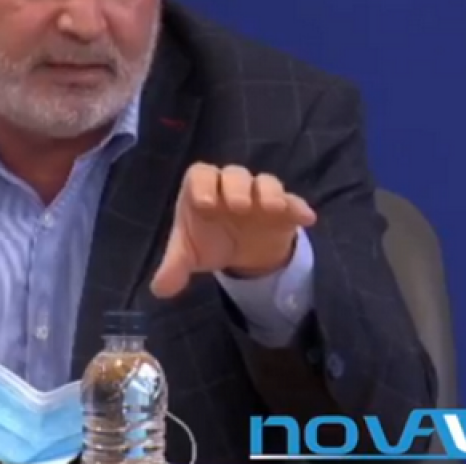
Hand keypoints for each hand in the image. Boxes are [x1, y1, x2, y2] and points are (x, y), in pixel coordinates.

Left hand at [150, 163, 315, 297]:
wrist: (241, 251)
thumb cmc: (210, 241)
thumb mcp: (190, 255)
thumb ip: (174, 268)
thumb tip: (159, 289)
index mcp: (203, 191)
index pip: (200, 175)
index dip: (202, 185)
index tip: (206, 204)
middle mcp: (231, 187)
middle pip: (234, 174)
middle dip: (237, 188)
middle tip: (238, 206)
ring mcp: (259, 196)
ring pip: (265, 182)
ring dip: (269, 192)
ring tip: (271, 208)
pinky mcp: (283, 209)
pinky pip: (293, 202)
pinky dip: (299, 207)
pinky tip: (305, 218)